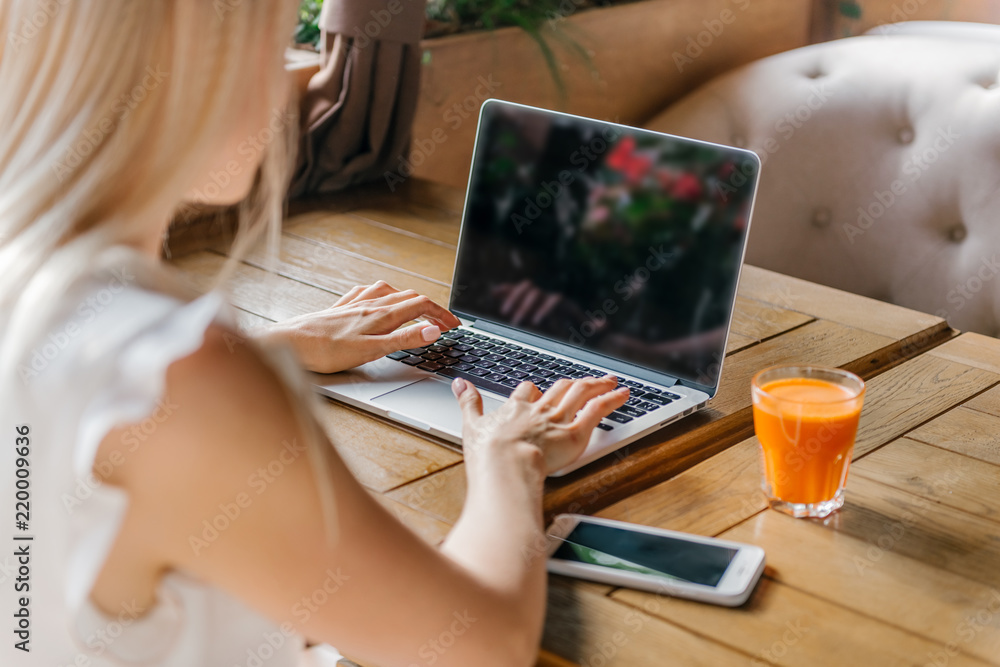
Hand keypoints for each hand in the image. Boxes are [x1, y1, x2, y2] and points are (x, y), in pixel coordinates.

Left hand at [260, 281, 461, 373]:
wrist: (291, 343)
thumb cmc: (327, 351)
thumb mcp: (372, 350)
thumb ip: (405, 339)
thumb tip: (433, 330)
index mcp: (382, 314)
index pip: (423, 306)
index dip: (442, 315)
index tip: (455, 326)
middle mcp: (371, 303)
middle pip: (411, 297)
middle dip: (432, 308)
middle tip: (443, 323)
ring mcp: (356, 302)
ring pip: (392, 293)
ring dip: (411, 299)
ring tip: (419, 310)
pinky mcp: (342, 306)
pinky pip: (369, 293)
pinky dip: (384, 295)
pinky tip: (379, 299)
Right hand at [453, 375, 628, 474]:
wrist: (505, 467)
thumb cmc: (488, 455)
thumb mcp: (471, 424)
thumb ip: (468, 402)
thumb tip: (460, 383)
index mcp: (516, 408)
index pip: (528, 392)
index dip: (534, 391)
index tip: (539, 391)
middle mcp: (540, 410)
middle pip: (559, 388)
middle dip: (573, 383)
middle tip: (584, 381)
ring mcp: (558, 420)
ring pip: (581, 393)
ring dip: (598, 384)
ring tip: (610, 380)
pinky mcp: (575, 433)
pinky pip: (596, 410)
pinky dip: (611, 399)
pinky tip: (622, 394)